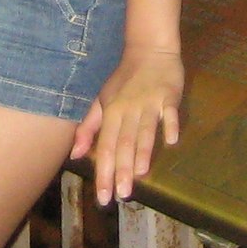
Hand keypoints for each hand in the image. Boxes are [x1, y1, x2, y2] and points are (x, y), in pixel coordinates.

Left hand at [70, 46, 184, 206]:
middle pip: (124, 143)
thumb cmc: (124, 80)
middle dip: (122, 170)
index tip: (103, 197)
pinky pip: (169, 112)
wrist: (150, 50)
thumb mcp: (102, 100)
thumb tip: (75, 154)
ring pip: (144, 130)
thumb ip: (89, 127)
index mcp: (111, 112)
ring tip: (140, 174)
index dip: (103, 172)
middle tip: (122, 196)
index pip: (105, 146)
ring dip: (142, 151)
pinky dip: (170, 125)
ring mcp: (149, 103)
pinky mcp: (168, 96)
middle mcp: (128, 110)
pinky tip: (171, 141)